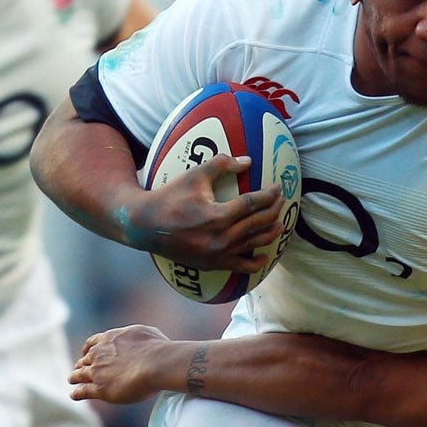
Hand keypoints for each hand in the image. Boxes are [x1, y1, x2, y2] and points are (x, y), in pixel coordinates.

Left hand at [70, 325, 177, 404]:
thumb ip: (138, 336)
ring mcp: (97, 371)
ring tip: (71, 380)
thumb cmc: (157, 348)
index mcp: (109, 338)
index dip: (88, 349)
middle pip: (85, 359)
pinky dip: (77, 393)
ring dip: (75, 377)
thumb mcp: (146, 332)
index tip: (86, 352)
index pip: (93, 343)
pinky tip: (74, 395)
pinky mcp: (100, 388)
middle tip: (79, 369)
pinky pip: (83, 391)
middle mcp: (99, 353)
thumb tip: (143, 339)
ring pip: (80, 374)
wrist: (156, 363)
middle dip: (81, 364)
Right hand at [125, 154, 285, 273]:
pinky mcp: (212, 264)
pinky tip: (264, 256)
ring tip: (280, 224)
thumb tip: (247, 160)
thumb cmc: (169, 197)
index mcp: (218, 216)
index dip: (268, 195)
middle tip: (281, 200)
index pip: (252, 204)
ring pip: (253, 244)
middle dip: (273, 210)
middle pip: (258, 223)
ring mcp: (217, 254)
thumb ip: (221, 164)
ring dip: (270, 234)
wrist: (146, 226)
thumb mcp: (194, 176)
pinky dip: (255, 262)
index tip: (277, 187)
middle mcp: (221, 238)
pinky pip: (240, 266)